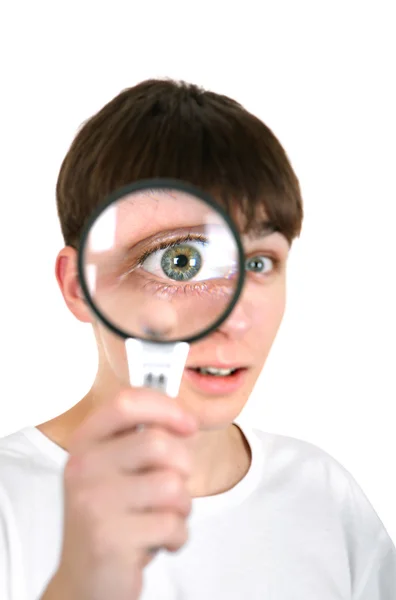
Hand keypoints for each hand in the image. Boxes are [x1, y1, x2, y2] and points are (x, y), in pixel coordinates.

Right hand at [42, 387, 196, 599]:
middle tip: (173, 487)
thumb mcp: (115, 469)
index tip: (188, 424)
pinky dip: (177, 536)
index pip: (126, 402)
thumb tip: (187, 419)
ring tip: (162, 517)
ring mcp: (94, 502)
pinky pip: (173, 525)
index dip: (165, 407)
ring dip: (182, 507)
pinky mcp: (110, 539)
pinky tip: (156, 542)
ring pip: (172, 485)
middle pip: (158, 443)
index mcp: (85, 442)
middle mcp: (83, 467)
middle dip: (183, 466)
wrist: (85, 580)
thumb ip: (141, 439)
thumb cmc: (112, 516)